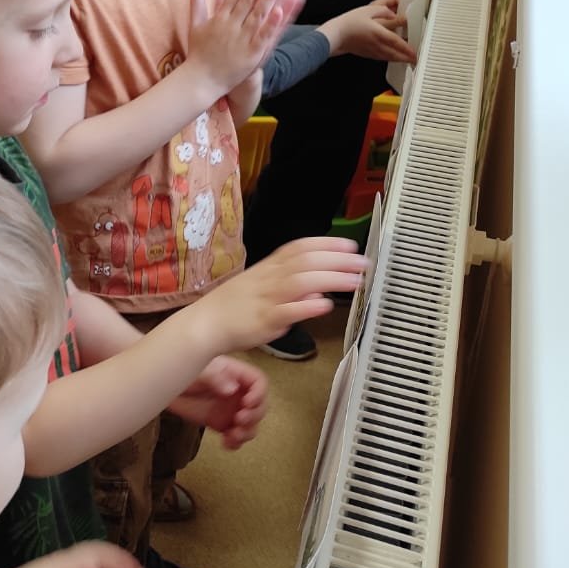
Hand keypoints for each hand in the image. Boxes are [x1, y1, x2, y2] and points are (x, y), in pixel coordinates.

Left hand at [168, 355, 266, 449]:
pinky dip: (235, 442)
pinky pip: (235, 435)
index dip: (258, 394)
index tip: (247, 403)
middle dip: (254, 415)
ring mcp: (228, 408)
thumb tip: (231, 389)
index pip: (258, 382)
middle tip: (239, 420)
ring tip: (234, 435)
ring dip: (247, 432)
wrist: (158, 382)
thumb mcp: (196, 368)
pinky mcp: (219, 422)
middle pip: (259, 405)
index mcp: (233, 373)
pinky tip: (227, 443)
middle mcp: (235, 391)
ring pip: (250, 423)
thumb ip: (214, 376)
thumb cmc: (176, 365)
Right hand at [186, 0, 283, 96]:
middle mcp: (230, 26)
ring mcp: (240, 40)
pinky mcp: (250, 55)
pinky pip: (261, 37)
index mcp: (219, 18)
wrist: (200, 82)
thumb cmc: (198, 54)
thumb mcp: (195, 25)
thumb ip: (197, 2)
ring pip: (256, 16)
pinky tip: (279, 11)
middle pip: (247, 0)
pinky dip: (270, 25)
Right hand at [196, 237, 367, 353]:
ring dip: (331, 279)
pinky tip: (325, 305)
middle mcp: (270, 278)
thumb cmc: (234, 306)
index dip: (326, 244)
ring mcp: (267, 298)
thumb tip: (320, 286)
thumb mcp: (262, 287)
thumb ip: (290, 285)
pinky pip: (287, 311)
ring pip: (301, 282)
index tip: (350, 244)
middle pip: (306, 261)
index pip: (300, 247)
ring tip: (355, 281)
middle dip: (337, 260)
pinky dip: (307, 306)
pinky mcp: (264, 320)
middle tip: (363, 262)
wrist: (205, 323)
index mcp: (269, 267)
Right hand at [327, 0, 416, 64]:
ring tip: (407, 60)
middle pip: (395, 54)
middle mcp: (376, 44)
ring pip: (389, 57)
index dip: (407, 49)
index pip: (397, 42)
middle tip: (415, 60)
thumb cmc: (349, 23)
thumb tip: (393, 14)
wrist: (335, 35)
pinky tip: (392, 58)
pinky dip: (389, 58)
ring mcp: (372, 51)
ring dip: (399, 60)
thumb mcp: (368, 10)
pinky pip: (382, 58)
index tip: (415, 53)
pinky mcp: (367, 54)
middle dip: (407, 58)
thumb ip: (384, 11)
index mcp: (378, 33)